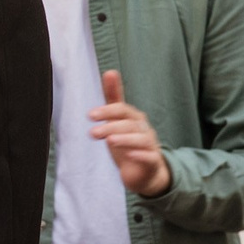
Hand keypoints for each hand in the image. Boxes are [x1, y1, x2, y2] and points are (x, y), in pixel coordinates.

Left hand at [88, 70, 171, 196]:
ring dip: (125, 139)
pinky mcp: (153, 161)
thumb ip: (113, 97)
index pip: (122, 109)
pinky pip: (150, 157)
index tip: (90, 115)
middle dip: (111, 127)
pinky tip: (130, 155)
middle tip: (92, 132)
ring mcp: (150, 145)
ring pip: (140, 139)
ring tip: (109, 141)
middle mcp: (144, 129)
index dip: (107, 111)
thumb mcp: (118, 119)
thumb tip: (110, 71)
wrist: (144, 171)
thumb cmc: (128, 141)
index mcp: (134, 118)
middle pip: (129, 124)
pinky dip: (141, 155)